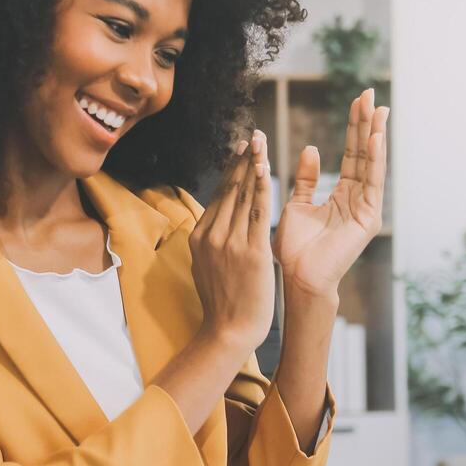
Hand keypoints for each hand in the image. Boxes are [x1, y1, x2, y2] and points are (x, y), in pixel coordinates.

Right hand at [187, 130, 275, 354]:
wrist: (228, 331)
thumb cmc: (223, 304)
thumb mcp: (206, 267)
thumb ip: (211, 243)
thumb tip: (213, 226)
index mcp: (200, 237)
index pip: (219, 196)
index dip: (231, 171)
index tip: (240, 150)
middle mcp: (212, 235)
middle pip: (230, 189)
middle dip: (242, 160)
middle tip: (253, 135)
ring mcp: (230, 243)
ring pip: (243, 195)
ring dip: (253, 165)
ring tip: (261, 143)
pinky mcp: (251, 251)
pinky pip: (257, 212)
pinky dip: (262, 188)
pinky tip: (266, 170)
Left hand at [273, 89, 388, 300]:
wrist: (298, 278)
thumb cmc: (295, 249)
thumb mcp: (297, 204)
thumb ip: (305, 178)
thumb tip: (311, 148)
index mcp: (343, 195)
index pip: (352, 154)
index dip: (354, 128)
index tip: (358, 101)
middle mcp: (359, 199)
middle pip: (365, 154)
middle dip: (367, 123)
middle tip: (369, 94)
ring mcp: (366, 208)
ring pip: (372, 164)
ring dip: (374, 135)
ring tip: (377, 108)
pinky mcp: (368, 217)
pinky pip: (373, 182)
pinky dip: (375, 159)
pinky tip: (376, 137)